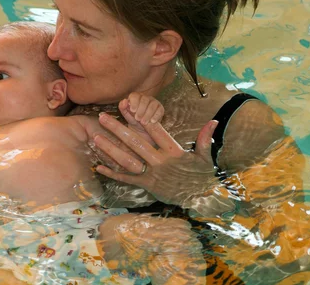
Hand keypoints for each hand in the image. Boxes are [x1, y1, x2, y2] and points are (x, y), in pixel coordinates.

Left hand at [93, 112, 218, 206]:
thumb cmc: (203, 176)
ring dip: (110, 148)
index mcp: (174, 151)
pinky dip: (113, 173)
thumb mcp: (205, 157)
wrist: (202, 201)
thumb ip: (205, 138)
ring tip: (95, 137)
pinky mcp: (147, 186)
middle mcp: (161, 161)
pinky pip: (127, 179)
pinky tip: (98, 166)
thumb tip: (214, 121)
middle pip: (136, 142)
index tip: (130, 107)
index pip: (156, 131)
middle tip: (102, 117)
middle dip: (117, 129)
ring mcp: (153, 174)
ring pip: (128, 159)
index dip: (143, 119)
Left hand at [119, 93, 163, 144]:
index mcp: (135, 97)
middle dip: (141, 110)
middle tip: (138, 119)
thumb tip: (124, 101)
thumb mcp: (127, 116)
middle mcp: (145, 98)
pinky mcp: (160, 108)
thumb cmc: (134, 121)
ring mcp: (154, 102)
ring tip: (144, 123)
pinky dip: (156, 116)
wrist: (144, 130)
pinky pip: (160, 110)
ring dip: (148, 114)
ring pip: (152, 104)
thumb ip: (123, 108)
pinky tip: (152, 121)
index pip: (135, 95)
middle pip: (144, 99)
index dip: (134, 102)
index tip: (133, 110)